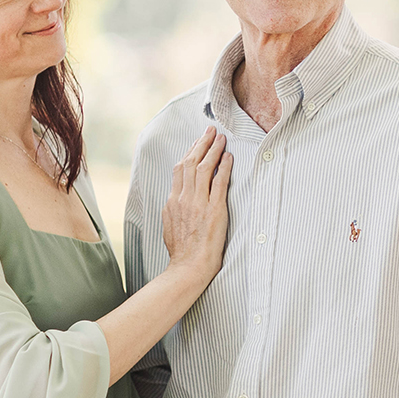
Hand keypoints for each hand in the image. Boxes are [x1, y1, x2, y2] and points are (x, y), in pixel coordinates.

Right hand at [162, 127, 230, 278]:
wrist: (189, 266)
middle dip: (202, 144)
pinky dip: (224, 168)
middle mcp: (184, 198)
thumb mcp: (169, 225)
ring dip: (214, 150)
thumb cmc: (181, 251)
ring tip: (221, 138)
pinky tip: (229, 157)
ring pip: (205, 168)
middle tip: (210, 131)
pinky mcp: (214, 209)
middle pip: (192, 163)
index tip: (197, 143)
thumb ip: (173, 209)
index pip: (181, 169)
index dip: (190, 153)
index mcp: (173, 201)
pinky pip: (220, 183)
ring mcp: (199, 203)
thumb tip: (174, 200)